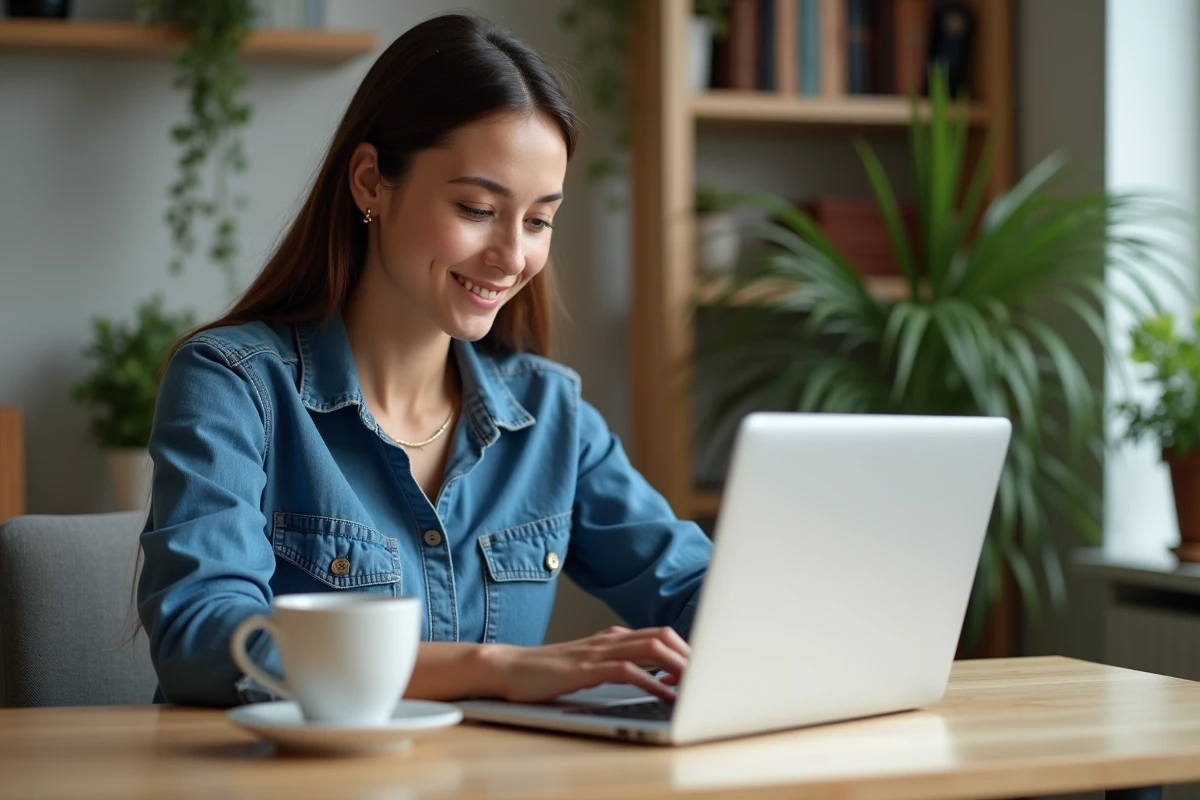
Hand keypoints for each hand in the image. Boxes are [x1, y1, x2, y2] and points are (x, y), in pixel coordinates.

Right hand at [484, 625, 689, 702]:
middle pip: (663, 636)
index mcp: (612, 637)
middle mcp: (609, 639)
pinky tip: (666, 697)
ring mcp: (597, 652)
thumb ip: (618, 666)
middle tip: (709, 678)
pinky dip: (653, 683)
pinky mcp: (585, 668)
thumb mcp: (589, 666)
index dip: (686, 650)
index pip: (660, 634)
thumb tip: (657, 680)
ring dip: (679, 666)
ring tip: (696, 686)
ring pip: (651, 648)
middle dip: (690, 656)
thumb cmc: (546, 673)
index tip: (703, 671)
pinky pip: (628, 671)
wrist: (506, 668)